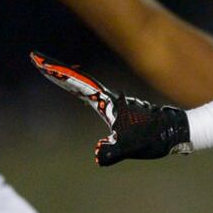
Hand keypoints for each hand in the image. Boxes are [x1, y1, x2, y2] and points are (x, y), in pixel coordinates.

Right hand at [29, 52, 191, 165]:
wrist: (177, 130)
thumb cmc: (156, 137)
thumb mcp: (133, 147)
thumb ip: (114, 151)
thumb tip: (99, 154)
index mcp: (108, 102)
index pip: (78, 84)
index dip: (58, 73)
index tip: (39, 61)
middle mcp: (109, 97)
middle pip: (77, 79)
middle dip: (56, 70)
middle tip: (36, 58)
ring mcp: (113, 101)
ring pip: (84, 84)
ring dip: (66, 76)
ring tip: (49, 70)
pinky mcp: (117, 107)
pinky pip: (92, 93)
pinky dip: (78, 87)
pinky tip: (76, 88)